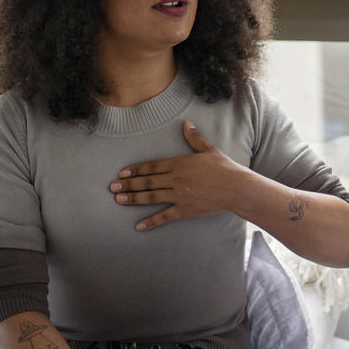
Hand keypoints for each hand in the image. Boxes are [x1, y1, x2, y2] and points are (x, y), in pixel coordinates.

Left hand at [109, 120, 248, 229]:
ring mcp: (178, 195)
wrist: (235, 188)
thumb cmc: (223, 168)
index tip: (122, 173)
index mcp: (179, 163)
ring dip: (133, 198)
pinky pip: (164, 216)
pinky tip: (139, 225)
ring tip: (119, 200)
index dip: (135, 169)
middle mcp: (175, 179)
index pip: (151, 166)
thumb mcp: (208, 150)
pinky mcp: (184, 209)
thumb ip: (194, 138)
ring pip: (151, 197)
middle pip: (147, 181)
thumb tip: (187, 123)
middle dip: (128, 184)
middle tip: (113, 187)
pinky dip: (151, 221)